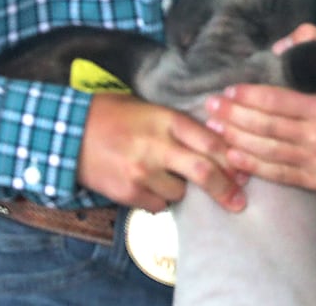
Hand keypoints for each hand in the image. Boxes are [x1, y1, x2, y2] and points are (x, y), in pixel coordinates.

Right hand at [78, 92, 244, 212]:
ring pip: (180, 192)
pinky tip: (149, 186)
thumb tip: (220, 143)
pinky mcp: (126, 192)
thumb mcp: (154, 110)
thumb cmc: (117, 116)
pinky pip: (158, 204)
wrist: (69, 132)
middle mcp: (157, 146)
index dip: (233, 159)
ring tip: (168, 176)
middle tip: (239, 201)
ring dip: (182, 189)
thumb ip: (183, 126)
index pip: (212, 142)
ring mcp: (141, 171)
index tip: (246, 171)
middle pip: (203, 172)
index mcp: (168, 121)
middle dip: (226, 189)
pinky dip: (160, 199)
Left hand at [203, 23, 315, 189]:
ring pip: (268, 153)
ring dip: (236, 140)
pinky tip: (232, 153)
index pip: (277, 103)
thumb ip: (310, 40)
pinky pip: (278, 174)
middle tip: (211, 106)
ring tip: (215, 128)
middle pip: (267, 128)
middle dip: (234, 117)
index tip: (228, 90)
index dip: (248, 97)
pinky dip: (252, 165)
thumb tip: (277, 48)